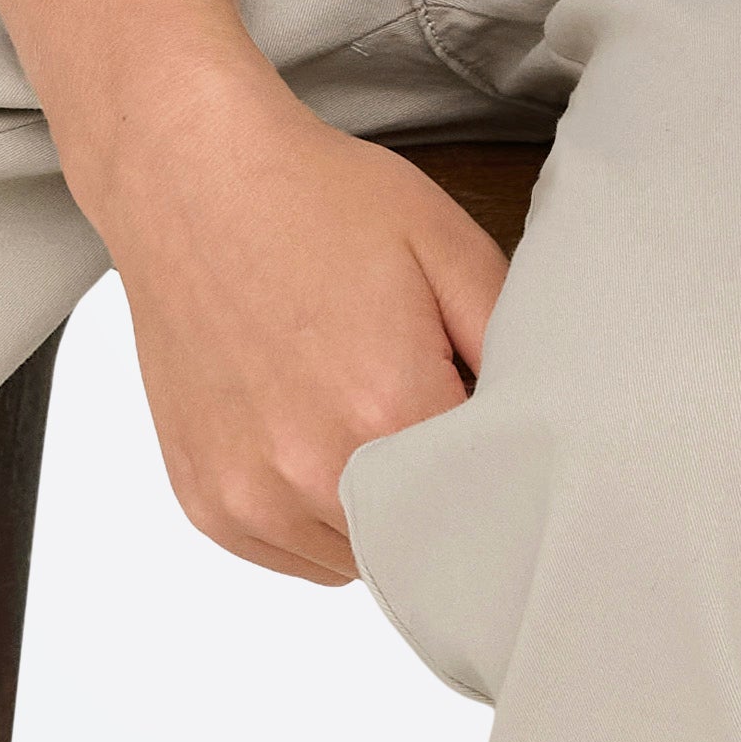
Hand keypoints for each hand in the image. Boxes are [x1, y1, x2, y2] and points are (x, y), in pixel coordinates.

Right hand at [67, 69, 508, 583]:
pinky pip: (288, 553)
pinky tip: (310, 437)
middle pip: (419, 546)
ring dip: (372, 517)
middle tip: (423, 417)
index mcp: (388, 410)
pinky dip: (311, 518)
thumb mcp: (448, 247)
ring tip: (358, 418)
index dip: (497, 477)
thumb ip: (511, 346)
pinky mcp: (204, 499)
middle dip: (437, 500)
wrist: (192, 179)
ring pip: (353, 562)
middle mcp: (311, 470)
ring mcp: (249, 494)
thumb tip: (548, 427)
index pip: (483, 507)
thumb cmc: (318, 203)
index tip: (492, 444)